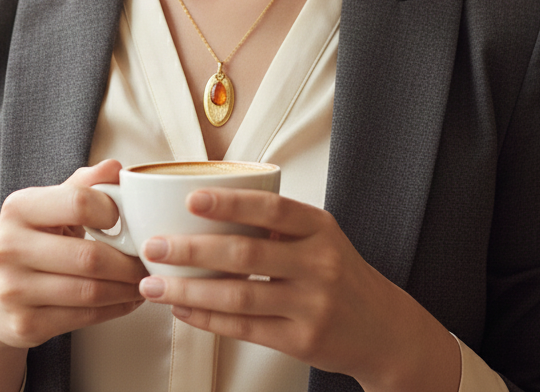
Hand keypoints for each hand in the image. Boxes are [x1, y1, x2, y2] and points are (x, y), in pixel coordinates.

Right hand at [0, 160, 146, 391]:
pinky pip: (84, 317)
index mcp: (18, 208)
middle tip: (150, 259)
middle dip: (129, 261)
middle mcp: (9, 248)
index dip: (111, 210)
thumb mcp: (49, 206)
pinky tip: (128, 299)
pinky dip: (116, 308)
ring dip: (127, 288)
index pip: (78, 202)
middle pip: (89, 256)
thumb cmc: (32, 242)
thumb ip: (83, 184)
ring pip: (90, 291)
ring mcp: (14, 290)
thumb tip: (116, 167)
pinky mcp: (25, 325)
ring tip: (144, 279)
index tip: (126, 219)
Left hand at [136, 189, 459, 391]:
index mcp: (320, 228)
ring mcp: (311, 305)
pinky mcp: (302, 341)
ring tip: (156, 285)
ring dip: (190, 292)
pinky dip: (208, 320)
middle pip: (246, 255)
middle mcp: (319, 264)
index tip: (192, 199)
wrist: (383, 329)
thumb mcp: (321, 235)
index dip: (230, 204)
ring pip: (239, 296)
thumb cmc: (339, 273)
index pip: (272, 210)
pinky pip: (245, 328)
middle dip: (192, 250)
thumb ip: (277, 223)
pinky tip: (184, 310)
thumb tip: (211, 205)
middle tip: (156, 245)